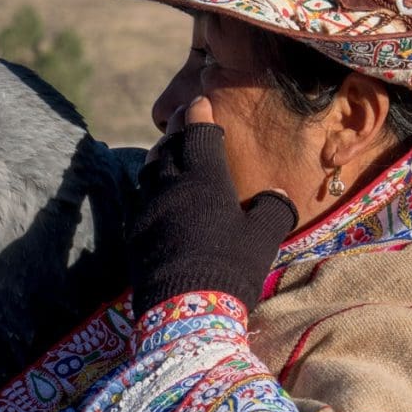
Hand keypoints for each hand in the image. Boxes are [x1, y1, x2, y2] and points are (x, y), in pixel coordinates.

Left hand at [128, 97, 297, 316]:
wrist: (185, 308)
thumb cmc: (231, 265)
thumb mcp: (263, 236)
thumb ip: (273, 209)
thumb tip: (278, 194)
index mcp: (203, 176)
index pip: (198, 132)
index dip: (199, 114)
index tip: (199, 103)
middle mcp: (170, 184)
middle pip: (169, 145)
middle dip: (177, 129)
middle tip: (182, 119)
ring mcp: (146, 206)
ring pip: (149, 169)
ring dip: (160, 157)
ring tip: (167, 152)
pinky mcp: (132, 230)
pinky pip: (139, 198)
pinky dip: (149, 189)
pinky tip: (155, 195)